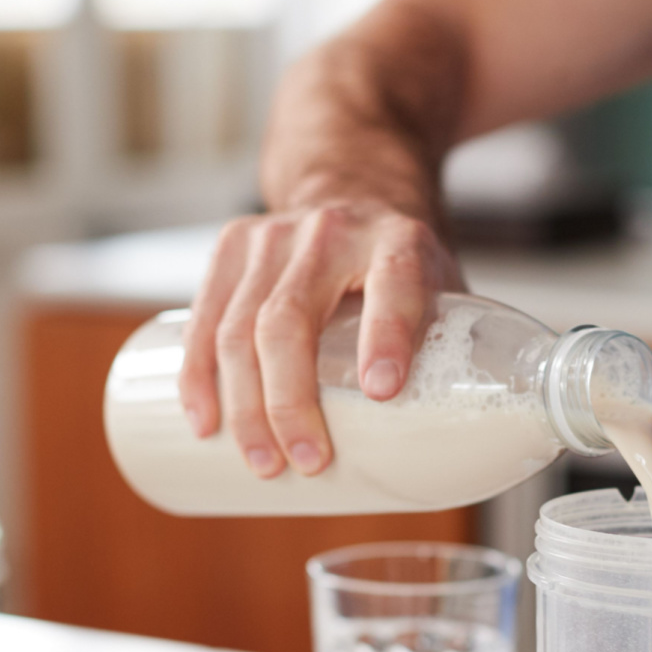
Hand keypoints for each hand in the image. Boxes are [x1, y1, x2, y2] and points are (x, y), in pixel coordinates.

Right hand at [179, 201, 462, 477]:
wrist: (353, 188)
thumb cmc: (400, 266)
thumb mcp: (441, 289)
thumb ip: (447, 351)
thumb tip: (453, 449)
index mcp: (398, 240)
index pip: (393, 283)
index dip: (386, 336)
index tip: (383, 391)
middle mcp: (332, 231)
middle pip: (290, 320)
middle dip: (291, 402)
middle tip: (307, 462)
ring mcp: (273, 236)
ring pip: (239, 328)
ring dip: (245, 406)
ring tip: (264, 462)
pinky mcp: (230, 246)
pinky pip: (202, 319)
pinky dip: (199, 377)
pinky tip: (205, 421)